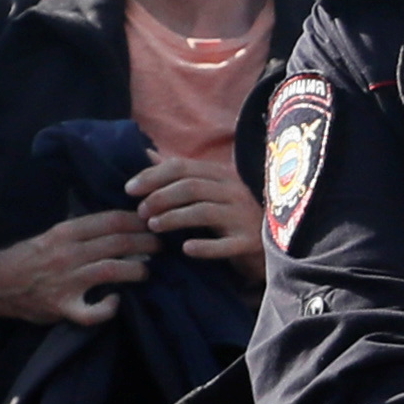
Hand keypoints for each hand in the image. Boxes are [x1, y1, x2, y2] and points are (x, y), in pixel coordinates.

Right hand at [0, 209, 153, 326]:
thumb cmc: (32, 256)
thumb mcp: (55, 234)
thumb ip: (84, 230)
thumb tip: (123, 223)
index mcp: (66, 232)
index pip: (111, 220)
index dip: (138, 221)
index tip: (154, 223)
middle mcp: (68, 253)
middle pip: (117, 243)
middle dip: (146, 243)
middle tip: (162, 246)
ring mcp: (66, 281)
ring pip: (111, 270)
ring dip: (136, 270)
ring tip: (146, 272)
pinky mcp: (62, 307)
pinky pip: (92, 312)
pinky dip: (108, 308)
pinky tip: (116, 302)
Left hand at [128, 153, 266, 287]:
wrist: (274, 245)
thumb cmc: (233, 216)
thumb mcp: (210, 190)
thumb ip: (180, 174)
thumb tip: (146, 154)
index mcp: (222, 175)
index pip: (182, 167)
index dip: (152, 176)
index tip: (129, 189)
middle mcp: (234, 192)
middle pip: (191, 187)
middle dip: (159, 197)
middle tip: (139, 212)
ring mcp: (244, 217)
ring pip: (204, 211)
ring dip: (173, 217)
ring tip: (152, 226)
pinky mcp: (250, 243)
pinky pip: (225, 244)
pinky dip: (205, 247)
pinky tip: (186, 249)